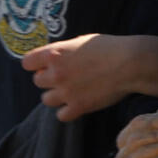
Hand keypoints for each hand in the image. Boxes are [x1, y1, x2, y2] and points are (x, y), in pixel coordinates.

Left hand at [23, 33, 157, 121]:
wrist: (130, 63)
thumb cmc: (110, 47)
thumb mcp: (82, 41)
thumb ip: (64, 51)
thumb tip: (55, 58)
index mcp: (54, 54)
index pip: (27, 63)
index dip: (36, 64)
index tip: (45, 64)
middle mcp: (56, 74)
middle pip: (37, 81)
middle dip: (49, 79)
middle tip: (65, 76)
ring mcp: (65, 92)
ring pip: (46, 100)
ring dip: (57, 95)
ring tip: (71, 90)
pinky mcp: (78, 107)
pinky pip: (61, 115)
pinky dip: (68, 111)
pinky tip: (78, 102)